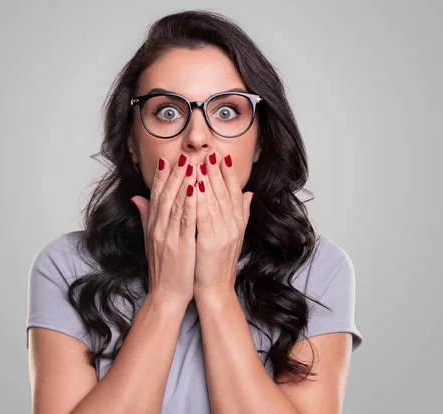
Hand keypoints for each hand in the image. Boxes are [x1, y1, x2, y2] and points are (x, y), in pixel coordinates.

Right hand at [131, 154, 197, 306]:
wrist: (165, 295)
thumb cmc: (162, 269)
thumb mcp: (150, 241)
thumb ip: (145, 217)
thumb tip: (136, 198)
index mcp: (152, 226)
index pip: (155, 196)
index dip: (161, 177)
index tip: (167, 159)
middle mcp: (158, 229)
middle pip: (164, 196)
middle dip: (174, 174)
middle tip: (182, 155)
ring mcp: (168, 237)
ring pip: (175, 204)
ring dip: (182, 183)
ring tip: (190, 165)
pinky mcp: (181, 246)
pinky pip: (185, 221)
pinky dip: (189, 204)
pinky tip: (195, 190)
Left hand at [193, 151, 253, 298]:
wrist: (215, 289)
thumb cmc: (217, 263)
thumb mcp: (232, 235)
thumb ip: (240, 213)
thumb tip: (249, 193)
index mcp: (236, 222)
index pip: (233, 191)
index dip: (228, 172)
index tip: (221, 155)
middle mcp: (233, 224)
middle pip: (225, 191)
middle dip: (217, 169)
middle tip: (210, 150)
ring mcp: (223, 232)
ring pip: (215, 199)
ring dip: (208, 179)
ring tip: (201, 161)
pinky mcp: (211, 241)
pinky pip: (205, 215)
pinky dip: (200, 199)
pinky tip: (194, 184)